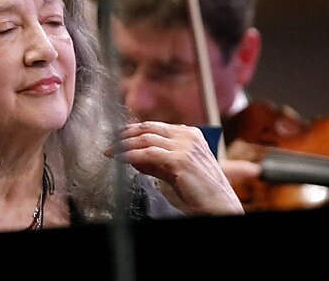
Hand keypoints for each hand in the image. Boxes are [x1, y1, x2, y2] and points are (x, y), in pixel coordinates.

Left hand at [109, 121, 244, 215]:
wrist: (219, 203)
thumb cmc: (200, 190)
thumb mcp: (176, 170)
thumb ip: (157, 162)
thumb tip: (134, 158)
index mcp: (190, 134)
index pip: (156, 125)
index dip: (134, 129)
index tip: (119, 136)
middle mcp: (188, 135)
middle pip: (149, 128)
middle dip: (125, 134)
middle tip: (110, 142)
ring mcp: (185, 146)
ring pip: (146, 139)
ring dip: (124, 145)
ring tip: (111, 152)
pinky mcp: (180, 159)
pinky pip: (149, 154)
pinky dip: (131, 155)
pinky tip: (121, 160)